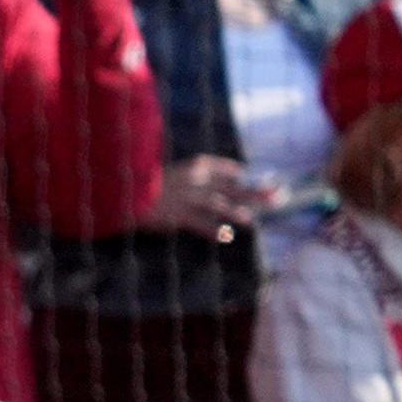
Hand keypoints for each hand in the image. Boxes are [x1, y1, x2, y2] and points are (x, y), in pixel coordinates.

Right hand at [144, 155, 272, 241]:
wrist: (125, 190)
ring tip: (252, 220)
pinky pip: (200, 224)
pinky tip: (226, 235)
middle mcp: (197, 181)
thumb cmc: (143, 181)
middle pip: (232, 187)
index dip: (239, 175)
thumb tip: (202, 178)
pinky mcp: (178, 216)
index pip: (225, 169)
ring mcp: (189, 199)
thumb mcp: (168, 170)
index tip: (248, 178)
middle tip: (276, 196)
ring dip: (236, 212)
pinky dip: (214, 230)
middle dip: (255, 192)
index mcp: (196, 166)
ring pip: (219, 205)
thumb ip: (187, 172)